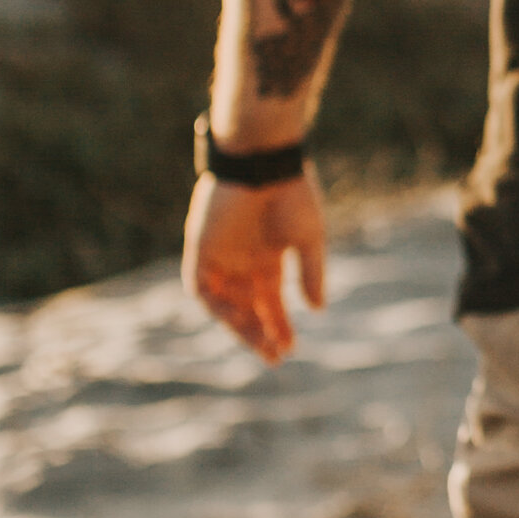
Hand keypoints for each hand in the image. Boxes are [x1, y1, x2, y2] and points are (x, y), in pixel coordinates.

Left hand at [184, 169, 327, 363]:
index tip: (291, 348)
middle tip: (276, 356)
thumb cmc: (290, 193)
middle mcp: (241, 260)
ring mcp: (219, 255)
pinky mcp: (200, 248)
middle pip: (248, 307)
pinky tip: (238, 318)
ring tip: (262, 345)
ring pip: (225, 303)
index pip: (270, 300)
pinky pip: (201, 288)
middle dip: (261, 332)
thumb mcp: (308, 239)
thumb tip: (318, 309)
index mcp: (267, 256)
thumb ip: (310, 273)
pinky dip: (217, 306)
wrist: (262, 161)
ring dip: (240, 326)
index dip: (279, 324)